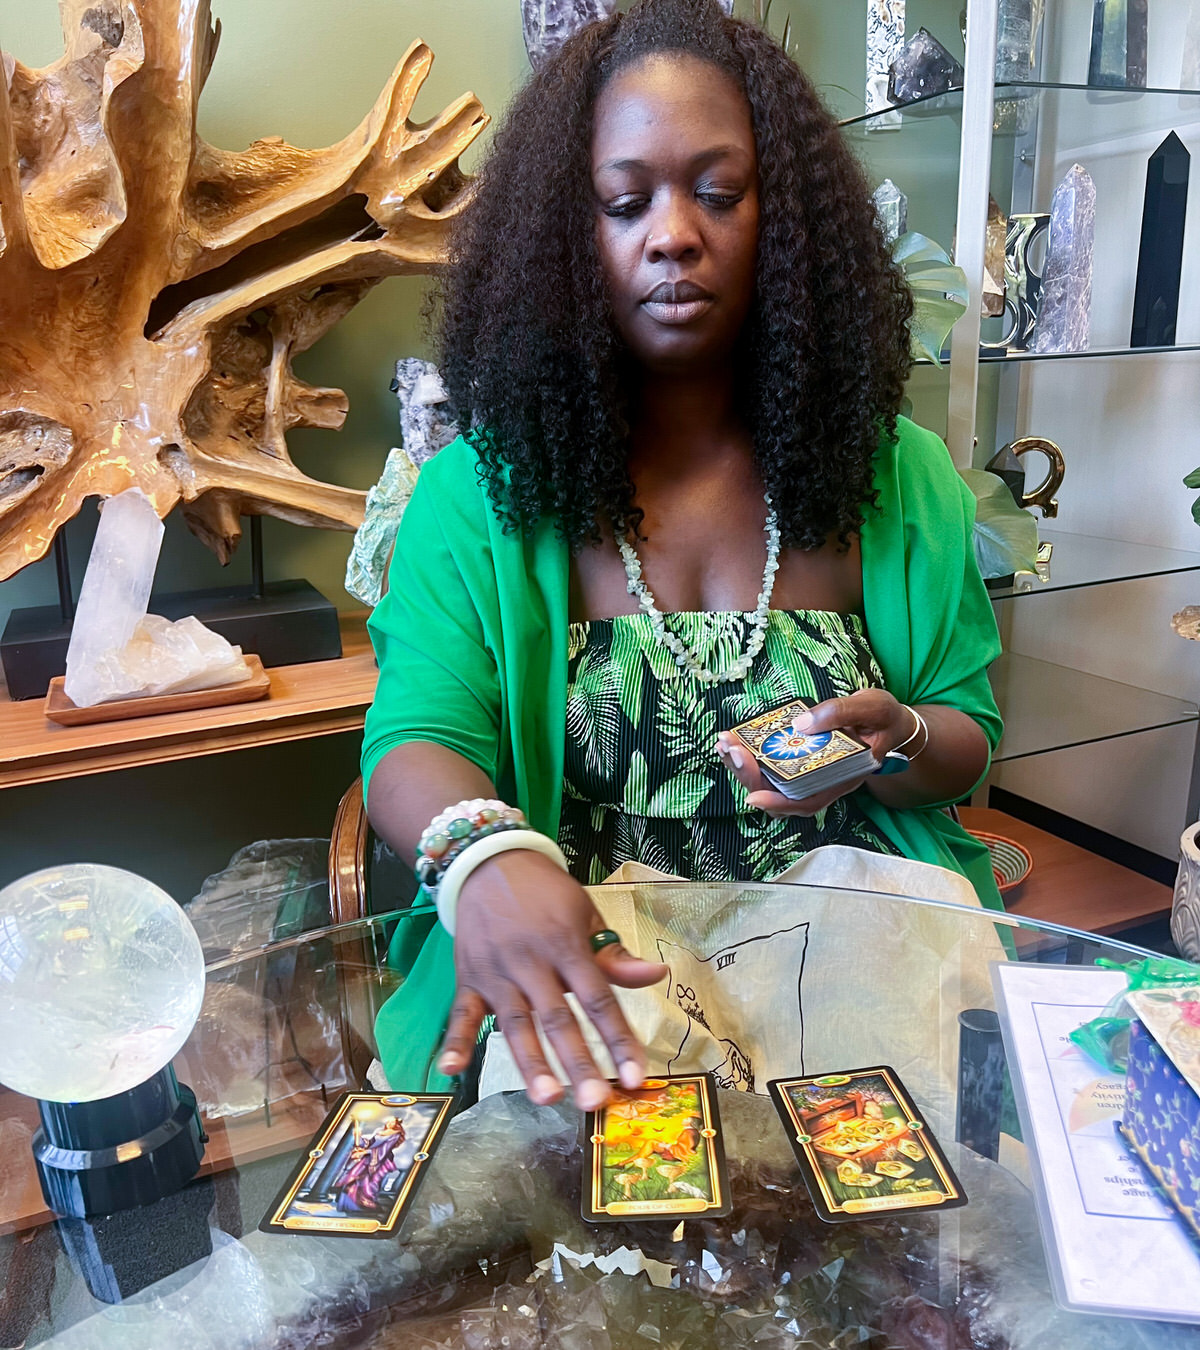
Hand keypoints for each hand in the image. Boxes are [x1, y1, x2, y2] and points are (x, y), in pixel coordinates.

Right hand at [436, 851, 668, 1110]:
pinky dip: (454, 1041)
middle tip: (593, 1102)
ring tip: (546, 1097)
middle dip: (577, 1062)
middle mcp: (532, 963)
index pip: (598, 999)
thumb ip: (614, 954)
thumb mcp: (586, 914)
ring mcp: (497, 973)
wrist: (490, 864)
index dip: (618, 1039)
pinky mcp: (469, 979)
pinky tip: (451, 1070)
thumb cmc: (546, 894)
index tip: (636, 1076)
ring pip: (515, 1023)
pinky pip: (461, 1013)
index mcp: (567, 946)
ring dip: (530, 1062)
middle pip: (557, 1018)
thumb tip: (657, 975)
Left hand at [715, 689, 916, 817]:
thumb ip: (840, 712)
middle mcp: (822, 781)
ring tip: (723, 743)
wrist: (888, 722)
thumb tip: (801, 723)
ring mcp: (808, 772)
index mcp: (843, 777)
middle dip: (749, 775)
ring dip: (742, 766)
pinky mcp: (798, 760)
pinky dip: (749, 755)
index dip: (780, 803)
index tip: (753, 796)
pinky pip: (769, 764)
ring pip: (769, 782)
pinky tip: (733, 740)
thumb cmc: (883, 718)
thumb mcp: (872, 707)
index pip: (809, 800)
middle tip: (729, 749)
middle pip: (779, 793)